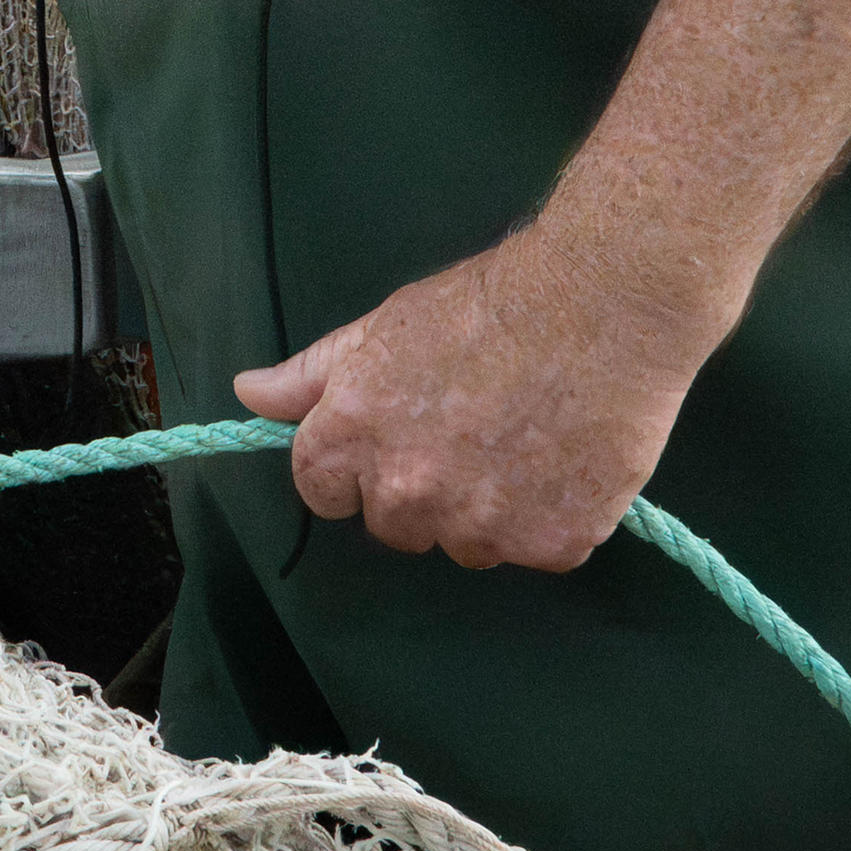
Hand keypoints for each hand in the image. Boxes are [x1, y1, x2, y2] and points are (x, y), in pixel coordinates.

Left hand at [231, 224, 734, 571]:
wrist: (602, 301)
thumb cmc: (487, 303)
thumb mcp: (382, 328)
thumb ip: (311, 376)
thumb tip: (248, 393)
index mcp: (351, 440)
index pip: (323, 492)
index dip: (357, 465)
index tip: (399, 436)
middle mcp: (407, 495)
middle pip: (397, 526)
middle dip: (424, 491)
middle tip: (473, 430)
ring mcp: (481, 527)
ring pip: (470, 545)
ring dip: (490, 511)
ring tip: (527, 439)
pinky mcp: (551, 545)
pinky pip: (539, 549)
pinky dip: (554, 517)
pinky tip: (570, 459)